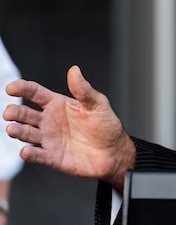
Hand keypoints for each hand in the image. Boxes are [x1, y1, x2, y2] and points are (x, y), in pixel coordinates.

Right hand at [4, 65, 135, 190]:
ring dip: (18, 131)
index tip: (11, 88)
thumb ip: (83, 90)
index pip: (35, 93)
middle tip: (10, 112)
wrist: (114, 152)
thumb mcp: (98, 104)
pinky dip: (29, 154)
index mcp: (58, 104)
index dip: (22, 89)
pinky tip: (26, 151)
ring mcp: (48, 139)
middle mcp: (49, 121)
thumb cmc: (106, 125)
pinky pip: (36, 156)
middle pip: (25, 114)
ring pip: (26, 134)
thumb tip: (74, 70)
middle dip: (14, 112)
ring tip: (13, 128)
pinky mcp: (51, 157)